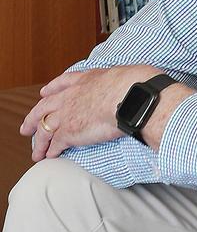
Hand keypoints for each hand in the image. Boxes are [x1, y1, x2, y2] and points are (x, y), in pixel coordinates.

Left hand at [20, 64, 158, 160]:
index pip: (62, 83)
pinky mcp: (70, 133)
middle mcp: (72, 96)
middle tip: (27, 126)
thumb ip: (122, 80)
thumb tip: (135, 82)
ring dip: (39, 141)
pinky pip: (55, 144)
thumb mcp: (125, 74)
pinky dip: (50, 151)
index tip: (44, 92)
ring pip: (45, 128)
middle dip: (34, 117)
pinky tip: (48, 156)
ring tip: (35, 152)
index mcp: (86, 80)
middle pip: (45, 107)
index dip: (51, 89)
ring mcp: (68, 114)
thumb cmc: (135, 85)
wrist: (130, 98)